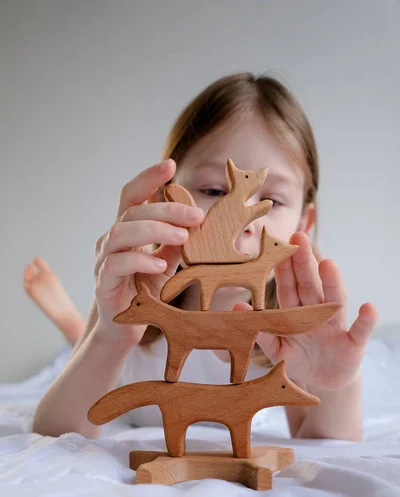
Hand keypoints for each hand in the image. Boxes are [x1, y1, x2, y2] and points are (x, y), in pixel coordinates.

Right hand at [94, 159, 202, 346]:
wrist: (124, 329)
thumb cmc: (145, 292)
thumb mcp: (166, 264)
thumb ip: (175, 244)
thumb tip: (197, 221)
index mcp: (127, 230)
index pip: (133, 195)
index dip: (148, 178)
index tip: (170, 165)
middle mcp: (111, 240)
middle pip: (132, 211)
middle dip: (166, 209)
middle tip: (196, 215)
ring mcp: (104, 260)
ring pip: (122, 233)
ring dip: (155, 231)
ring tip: (183, 237)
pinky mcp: (103, 283)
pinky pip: (117, 264)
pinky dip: (140, 261)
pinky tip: (161, 265)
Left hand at [234, 232, 377, 390]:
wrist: (322, 384)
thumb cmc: (298, 361)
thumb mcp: (277, 350)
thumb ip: (262, 332)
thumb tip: (238, 308)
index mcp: (296, 313)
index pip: (289, 287)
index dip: (284, 267)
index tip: (277, 245)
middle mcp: (317, 313)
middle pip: (310, 285)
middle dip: (304, 262)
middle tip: (298, 237)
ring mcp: (336, 326)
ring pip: (334, 300)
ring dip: (332, 282)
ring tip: (328, 264)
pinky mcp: (353, 344)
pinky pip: (360, 330)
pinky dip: (366, 320)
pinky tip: (368, 308)